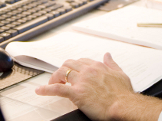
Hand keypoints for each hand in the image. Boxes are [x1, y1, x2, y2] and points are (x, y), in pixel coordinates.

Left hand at [36, 53, 161, 120]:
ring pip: (62, 73)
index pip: (81, 61)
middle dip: (62, 70)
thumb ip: (112, 63)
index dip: (74, 66)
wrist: (122, 105)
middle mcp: (88, 71)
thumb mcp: (120, 74)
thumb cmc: (122, 93)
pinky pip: (57, 89)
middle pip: (69, 64)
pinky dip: (46, 89)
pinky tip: (39, 91)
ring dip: (54, 78)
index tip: (72, 72)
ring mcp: (82, 81)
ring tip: (51, 84)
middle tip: (60, 78)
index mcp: (98, 66)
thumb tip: (107, 55)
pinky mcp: (76, 94)